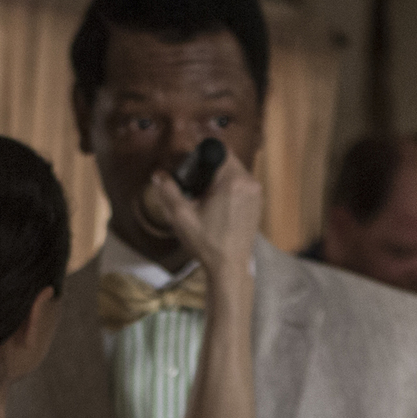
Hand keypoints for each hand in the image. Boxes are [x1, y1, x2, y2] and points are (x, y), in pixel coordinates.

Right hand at [139, 151, 263, 281]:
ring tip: (205, 196)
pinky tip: (218, 206)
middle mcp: (249, 183)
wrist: (229, 267)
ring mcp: (256, 194)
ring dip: (220, 179)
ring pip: (235, 173)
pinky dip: (230, 189)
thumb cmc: (207, 243)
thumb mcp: (182, 217)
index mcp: (232, 181)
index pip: (219, 150)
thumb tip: (158, 175)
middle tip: (196, 184)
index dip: (203, 154)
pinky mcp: (258, 204)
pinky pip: (242, 186)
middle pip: (227, 160)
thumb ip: (168, 192)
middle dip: (210, 167)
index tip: (191, 168)